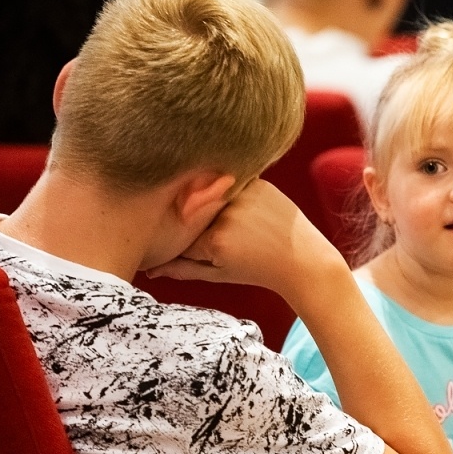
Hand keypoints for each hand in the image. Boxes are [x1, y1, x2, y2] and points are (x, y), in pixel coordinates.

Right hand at [146, 178, 343, 302]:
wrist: (302, 258)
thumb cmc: (259, 270)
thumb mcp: (218, 273)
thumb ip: (183, 270)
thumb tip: (150, 270)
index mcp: (215, 241)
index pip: (180, 234)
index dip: (178, 238)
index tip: (181, 241)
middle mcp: (227, 215)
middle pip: (193, 210)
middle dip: (193, 219)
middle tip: (204, 226)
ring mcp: (243, 195)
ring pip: (210, 192)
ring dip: (210, 200)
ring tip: (226, 217)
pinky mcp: (257, 182)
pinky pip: (231, 180)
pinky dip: (228, 188)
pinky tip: (237, 201)